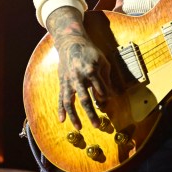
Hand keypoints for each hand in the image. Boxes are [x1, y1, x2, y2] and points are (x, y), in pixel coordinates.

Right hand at [46, 7, 113, 129]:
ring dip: (74, 116)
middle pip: (85, 99)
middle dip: (91, 113)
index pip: (100, 89)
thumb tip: (110, 96)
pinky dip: (61, 109)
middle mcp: (78, 78)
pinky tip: (62, 120)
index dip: (105, 95)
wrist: (71, 43)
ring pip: (70, 101)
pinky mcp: (62, 83)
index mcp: (90, 70)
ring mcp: (68, 81)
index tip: (108, 100)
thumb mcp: (102, 61)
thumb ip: (105, 78)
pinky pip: (61, 98)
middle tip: (97, 125)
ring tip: (79, 128)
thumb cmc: (90, 53)